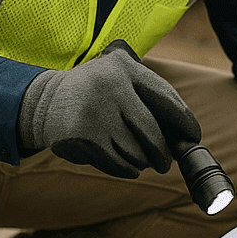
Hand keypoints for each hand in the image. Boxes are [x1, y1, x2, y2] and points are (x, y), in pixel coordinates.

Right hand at [19, 41, 200, 177]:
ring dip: (142, 162)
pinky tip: (126, 165)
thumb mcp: (119, 77)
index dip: (183, 120)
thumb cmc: (96, 93)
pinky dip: (126, 169)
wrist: (43, 104)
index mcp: (124, 67)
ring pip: (135, 153)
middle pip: (152, 132)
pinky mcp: (82, 137)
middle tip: (165, 162)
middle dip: (163, 153)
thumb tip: (186, 132)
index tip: (194, 136)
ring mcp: (94, 112)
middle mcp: (109, 86)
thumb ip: (150, 94)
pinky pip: (117, 164)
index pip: (164, 97)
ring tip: (140, 159)